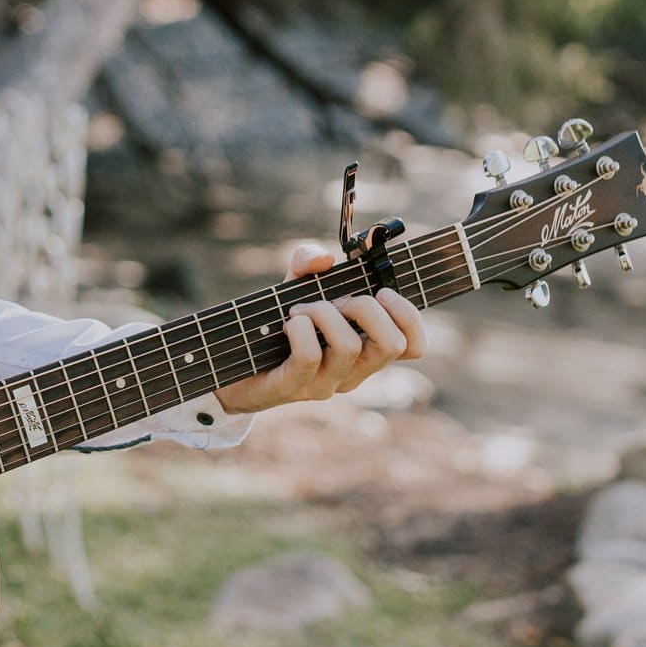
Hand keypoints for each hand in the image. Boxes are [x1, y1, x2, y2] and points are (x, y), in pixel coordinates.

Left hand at [216, 243, 425, 414]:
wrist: (231, 366)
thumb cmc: (272, 326)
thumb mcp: (294, 287)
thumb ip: (308, 263)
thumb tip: (324, 259)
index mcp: (366, 349)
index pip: (414, 346)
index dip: (410, 317)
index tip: (383, 293)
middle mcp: (353, 371)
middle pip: (392, 345)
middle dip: (367, 308)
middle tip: (337, 300)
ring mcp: (326, 383)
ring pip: (349, 346)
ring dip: (323, 313)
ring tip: (299, 309)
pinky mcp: (295, 387)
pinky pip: (309, 355)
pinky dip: (300, 328)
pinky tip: (288, 323)